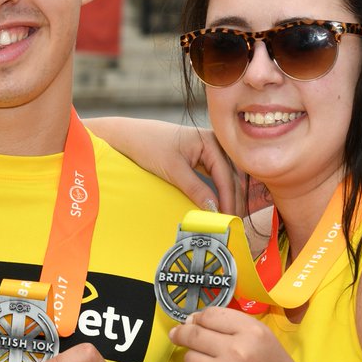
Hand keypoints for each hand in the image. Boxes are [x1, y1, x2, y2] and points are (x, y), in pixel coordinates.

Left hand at [85, 118, 244, 213]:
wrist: (129, 136)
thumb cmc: (149, 146)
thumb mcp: (172, 169)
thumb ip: (195, 189)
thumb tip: (214, 210)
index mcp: (211, 141)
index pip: (226, 175)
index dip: (228, 199)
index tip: (228, 220)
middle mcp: (214, 143)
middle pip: (231, 176)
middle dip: (232, 200)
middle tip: (232, 224)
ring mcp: (209, 150)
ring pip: (226, 177)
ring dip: (228, 197)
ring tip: (227, 218)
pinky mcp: (201, 157)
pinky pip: (216, 176)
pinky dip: (219, 191)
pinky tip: (218, 206)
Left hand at [169, 308, 306, 361]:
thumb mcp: (264, 339)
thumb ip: (231, 326)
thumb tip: (192, 321)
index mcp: (252, 333)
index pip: (210, 315)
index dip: (197, 318)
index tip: (191, 322)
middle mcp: (236, 352)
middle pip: (193, 334)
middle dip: (182, 333)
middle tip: (177, 335)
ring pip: (189, 358)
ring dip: (195, 360)